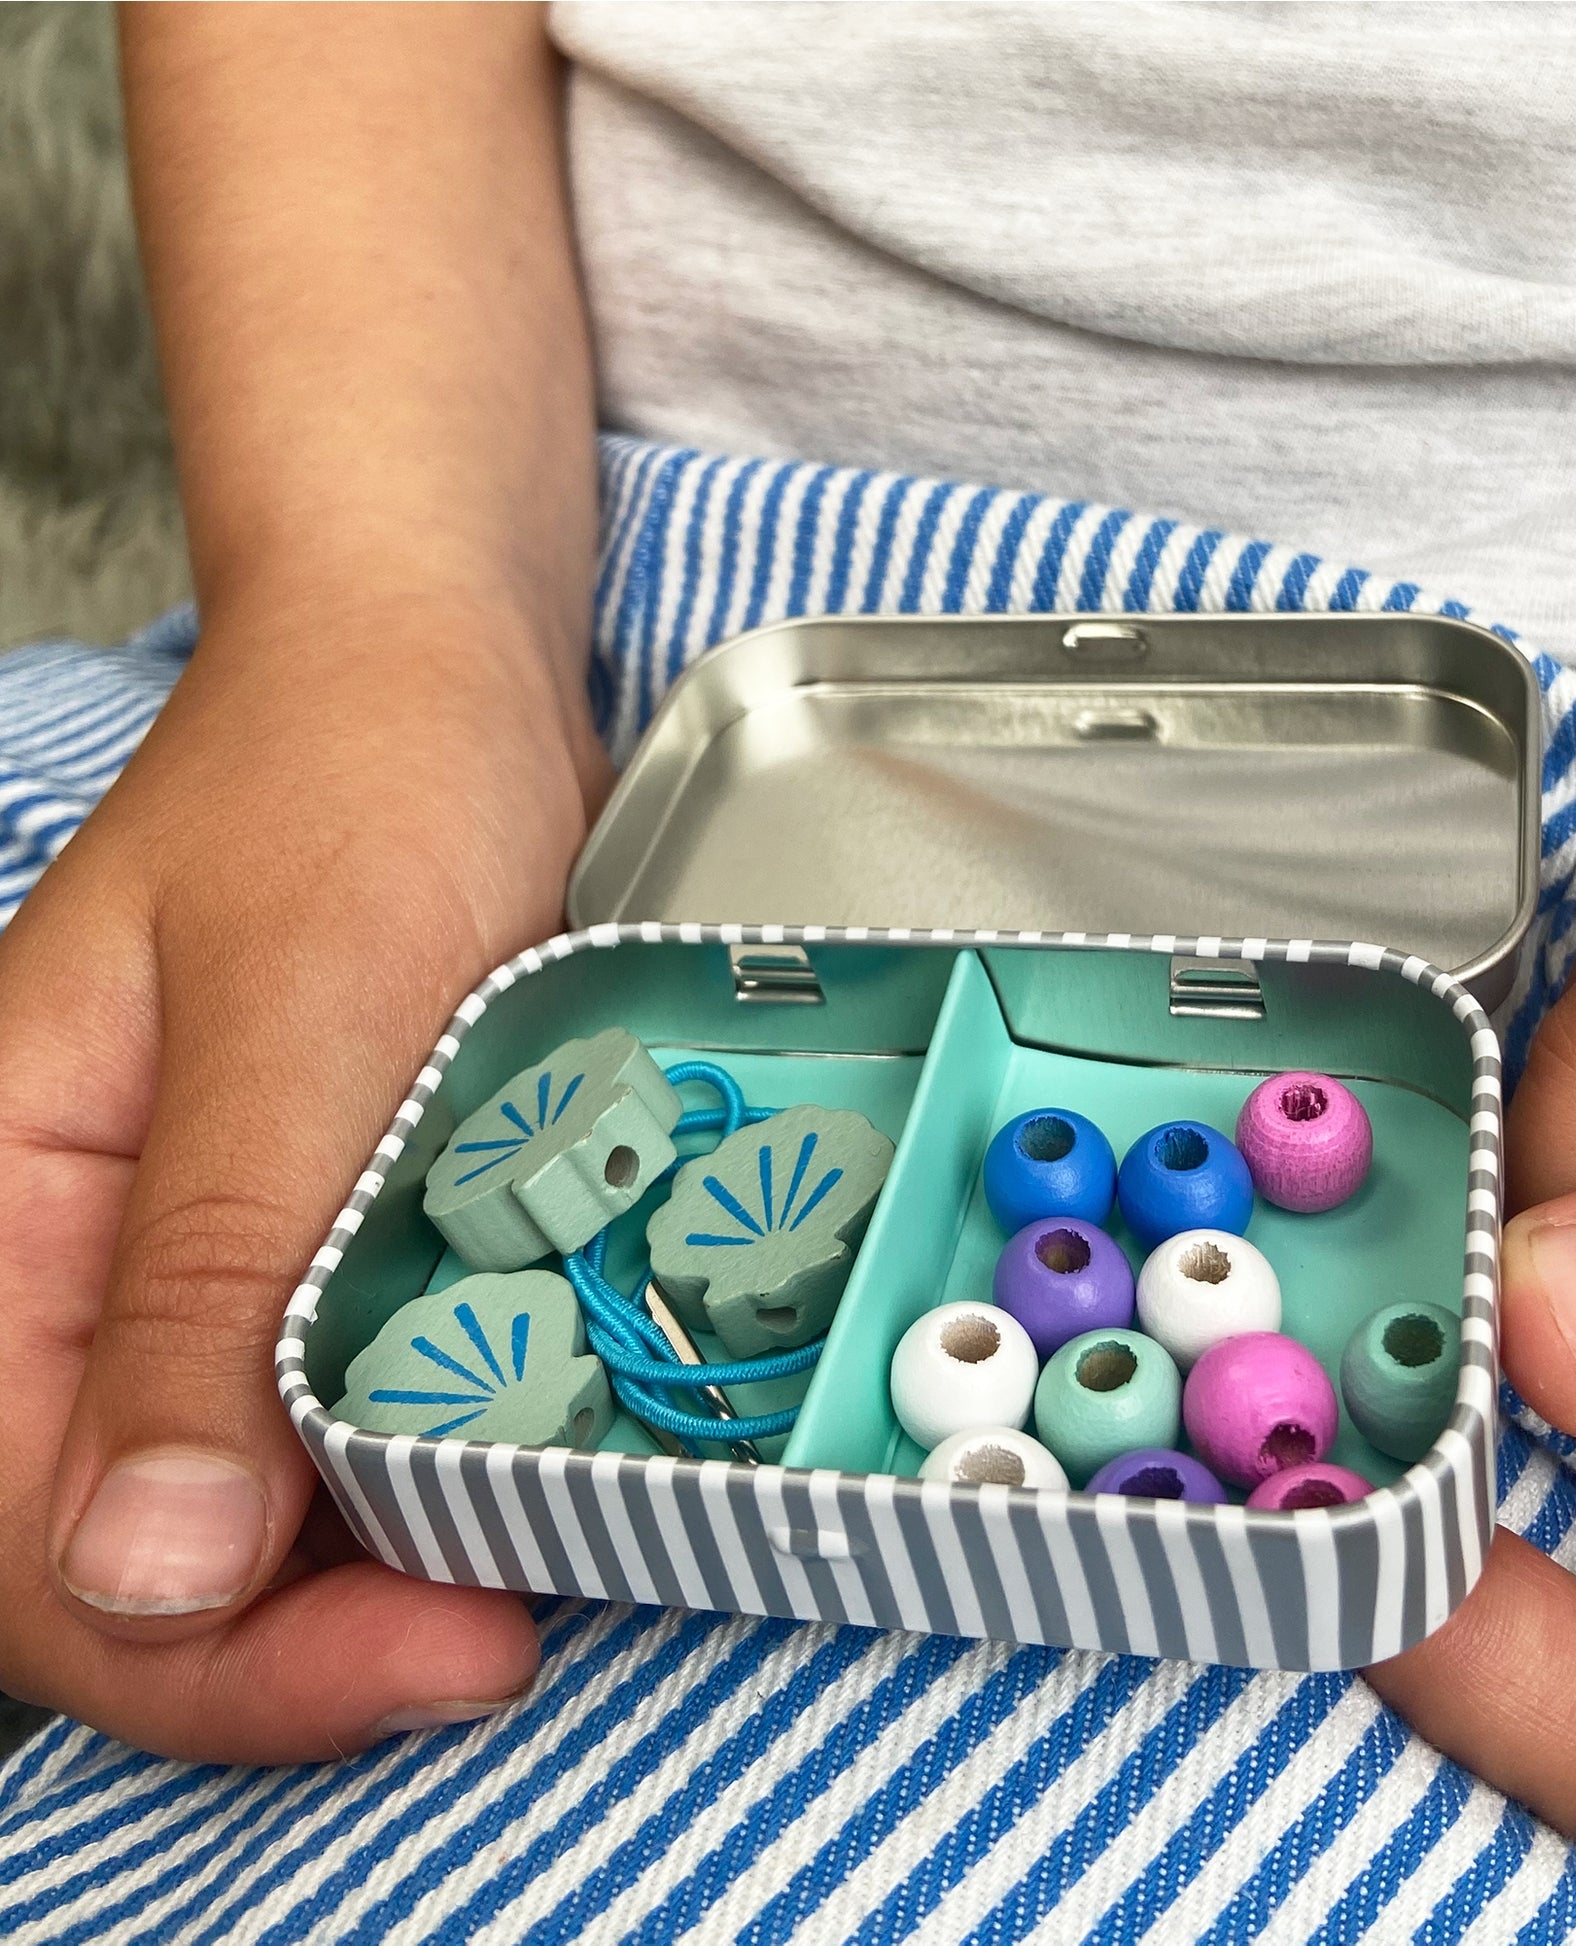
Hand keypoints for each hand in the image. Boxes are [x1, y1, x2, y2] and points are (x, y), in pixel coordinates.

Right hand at [0, 593, 608, 1760]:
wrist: (437, 671)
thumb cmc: (354, 785)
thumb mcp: (293, 1018)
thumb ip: (210, 1279)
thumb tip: (152, 1570)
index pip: (33, 1532)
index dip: (218, 1651)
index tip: (435, 1651)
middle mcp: (79, 1264)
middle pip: (138, 1550)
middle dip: (309, 1636)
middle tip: (501, 1631)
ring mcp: (205, 1257)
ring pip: (250, 1499)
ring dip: (379, 1567)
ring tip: (536, 1569)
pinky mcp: (316, 1232)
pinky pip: (344, 1400)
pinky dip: (430, 1462)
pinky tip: (531, 1465)